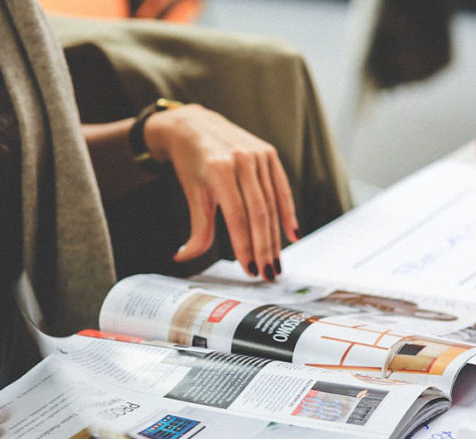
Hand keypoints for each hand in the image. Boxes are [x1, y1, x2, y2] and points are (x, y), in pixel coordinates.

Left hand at [144, 104, 298, 279]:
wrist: (195, 126)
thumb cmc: (191, 163)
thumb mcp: (192, 194)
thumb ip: (196, 228)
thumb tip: (184, 257)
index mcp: (219, 170)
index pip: (237, 216)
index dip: (245, 246)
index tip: (249, 269)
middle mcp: (242, 160)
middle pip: (258, 213)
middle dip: (264, 247)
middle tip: (268, 273)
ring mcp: (258, 155)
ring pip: (271, 204)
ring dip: (275, 237)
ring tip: (276, 262)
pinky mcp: (269, 153)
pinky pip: (282, 188)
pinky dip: (288, 213)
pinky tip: (291, 235)